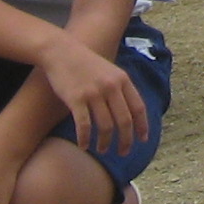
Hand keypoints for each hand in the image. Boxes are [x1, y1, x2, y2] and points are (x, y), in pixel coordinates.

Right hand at [37, 35, 146, 155]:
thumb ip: (121, 88)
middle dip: (126, 140)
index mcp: (122, 79)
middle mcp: (111, 86)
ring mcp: (93, 92)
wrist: (61, 51)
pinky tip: (83, 146)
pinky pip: (84, 125)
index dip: (142, 126)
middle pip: (124, 121)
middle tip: (123, 152)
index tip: (143, 140)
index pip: (138, 108)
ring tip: (103, 150)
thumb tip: (131, 113)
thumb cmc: (86, 64)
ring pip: (105, 126)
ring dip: (105, 142)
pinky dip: (85, 139)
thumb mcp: (110, 71)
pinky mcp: (76, 99)